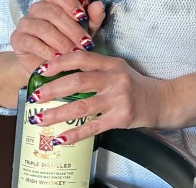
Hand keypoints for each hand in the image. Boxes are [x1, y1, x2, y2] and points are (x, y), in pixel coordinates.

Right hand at [10, 0, 105, 75]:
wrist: (49, 65)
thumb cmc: (69, 42)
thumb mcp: (86, 30)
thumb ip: (93, 17)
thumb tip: (98, 5)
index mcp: (53, 1)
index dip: (69, 2)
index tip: (83, 17)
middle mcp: (37, 8)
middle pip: (52, 12)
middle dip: (71, 29)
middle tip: (84, 44)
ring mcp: (25, 22)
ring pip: (43, 27)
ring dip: (61, 41)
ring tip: (72, 53)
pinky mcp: (17, 39)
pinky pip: (31, 42)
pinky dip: (46, 50)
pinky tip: (57, 57)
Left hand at [25, 50, 167, 145]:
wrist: (160, 101)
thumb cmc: (134, 85)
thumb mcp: (118, 69)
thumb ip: (95, 68)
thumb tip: (61, 72)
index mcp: (112, 64)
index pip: (81, 58)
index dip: (59, 63)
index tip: (41, 70)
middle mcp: (115, 79)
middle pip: (78, 82)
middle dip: (52, 89)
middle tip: (34, 97)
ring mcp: (118, 99)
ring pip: (82, 106)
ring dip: (57, 114)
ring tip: (40, 119)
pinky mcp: (120, 118)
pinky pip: (93, 127)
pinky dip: (75, 134)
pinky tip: (61, 138)